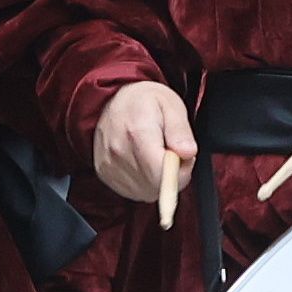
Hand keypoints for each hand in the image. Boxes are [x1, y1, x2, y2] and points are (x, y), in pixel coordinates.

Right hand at [92, 79, 199, 216]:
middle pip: (155, 186)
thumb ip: (180, 130)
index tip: (184, 157)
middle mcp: (118, 151)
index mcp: (137, 132)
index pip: (161, 173)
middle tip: (172, 154)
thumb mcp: (171, 105)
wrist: (114, 99)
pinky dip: (144, 183)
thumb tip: (188, 153)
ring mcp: (108, 164)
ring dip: (157, 180)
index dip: (180, 172)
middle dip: (171, 176)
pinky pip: (133, 192)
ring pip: (145, 192)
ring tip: (156, 156)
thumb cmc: (144, 101)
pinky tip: (144, 163)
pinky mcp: (104, 173)